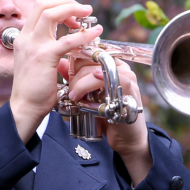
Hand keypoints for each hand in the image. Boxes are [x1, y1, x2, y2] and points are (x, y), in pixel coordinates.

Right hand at [9, 0, 100, 142]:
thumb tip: (64, 43)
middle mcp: (26, 38)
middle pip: (43, 5)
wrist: (24, 108)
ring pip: (51, 14)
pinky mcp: (44, 56)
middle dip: (66, 2)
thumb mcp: (37, 63)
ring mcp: (33, 45)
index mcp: (24, 38)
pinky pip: (67, 40)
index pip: (39, 9)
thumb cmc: (34, 91)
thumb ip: (46, 49)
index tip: (74, 16)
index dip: (58, 6)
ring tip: (89, 13)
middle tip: (84, 9)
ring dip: (72, 10)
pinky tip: (96, 33)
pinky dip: (84, 34)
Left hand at [64, 55, 152, 185]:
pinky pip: (113, 79)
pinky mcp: (129, 89)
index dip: (76, 59)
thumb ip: (76, 79)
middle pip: (93, 59)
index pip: (90, 52)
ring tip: (75, 96)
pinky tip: (90, 88)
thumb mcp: (88, 96)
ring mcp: (127, 77)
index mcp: (112, 65)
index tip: (66, 72)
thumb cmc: (107, 116)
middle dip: (76, 74)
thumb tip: (60, 63)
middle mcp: (121, 68)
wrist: (125, 138)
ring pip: (99, 68)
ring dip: (82, 82)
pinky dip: (97, 82)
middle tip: (70, 91)